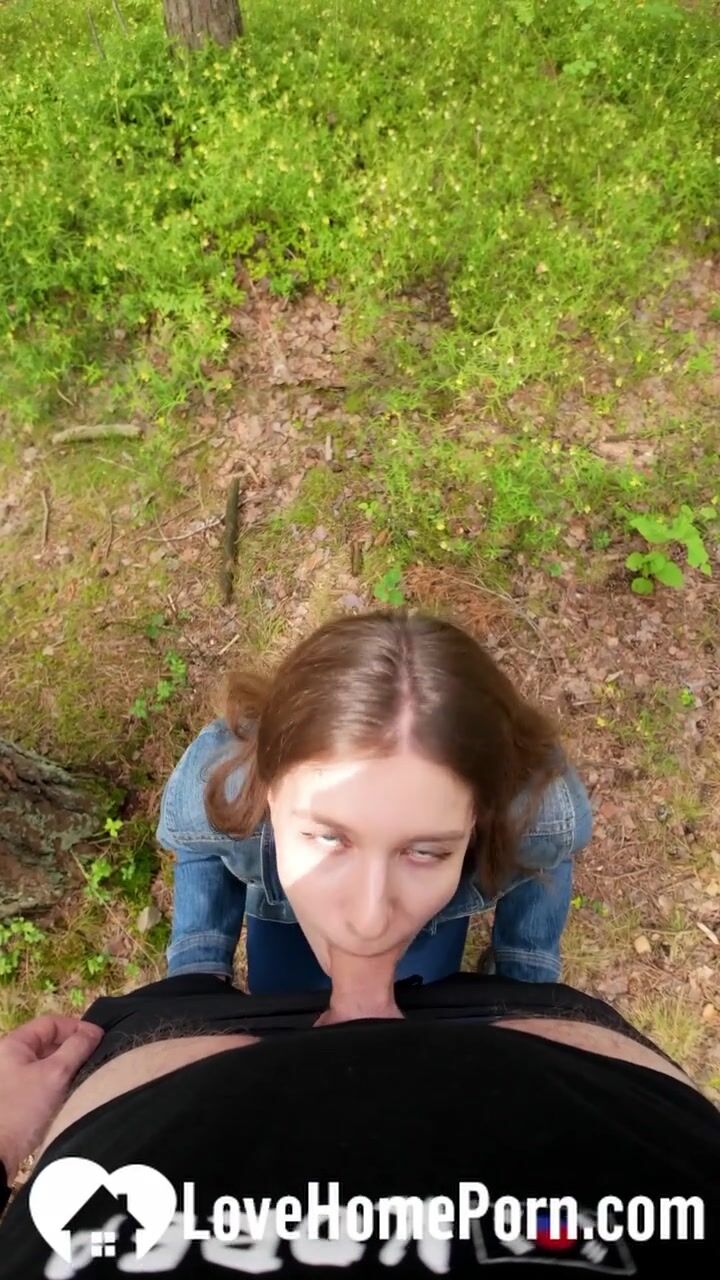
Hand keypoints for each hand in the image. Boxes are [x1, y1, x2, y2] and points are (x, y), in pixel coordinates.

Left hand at [0, 1015, 103, 1183]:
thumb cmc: (23, 1109)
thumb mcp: (55, 1074)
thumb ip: (77, 1048)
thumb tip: (94, 1032)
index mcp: (13, 1045)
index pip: (51, 1023)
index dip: (77, 1026)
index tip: (99, 1038)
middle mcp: (9, 1059)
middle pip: (48, 1043)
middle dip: (74, 1048)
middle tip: (96, 1057)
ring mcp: (11, 1081)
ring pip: (47, 1065)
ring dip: (68, 1068)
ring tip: (88, 1075)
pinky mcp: (15, 1101)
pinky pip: (42, 1083)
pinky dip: (58, 1085)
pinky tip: (72, 1094)